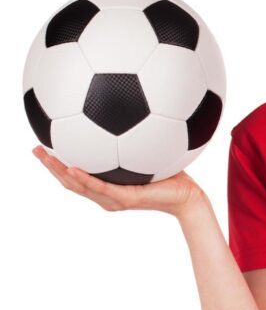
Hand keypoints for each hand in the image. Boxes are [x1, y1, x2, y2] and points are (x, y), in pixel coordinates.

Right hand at [32, 145, 204, 218]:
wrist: (188, 195)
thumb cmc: (171, 175)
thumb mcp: (150, 152)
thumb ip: (136, 138)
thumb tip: (130, 110)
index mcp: (107, 186)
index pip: (76, 177)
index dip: (57, 163)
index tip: (43, 146)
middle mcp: (106, 196)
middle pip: (70, 182)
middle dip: (50, 165)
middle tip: (34, 148)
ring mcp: (114, 199)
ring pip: (79, 186)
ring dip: (59, 171)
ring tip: (44, 155)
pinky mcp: (126, 199)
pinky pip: (101, 187)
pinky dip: (84, 178)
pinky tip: (72, 166)